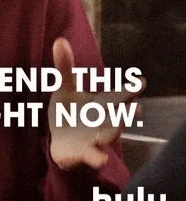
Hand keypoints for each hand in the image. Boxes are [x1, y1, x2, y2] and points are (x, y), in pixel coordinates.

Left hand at [48, 38, 145, 170]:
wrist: (61, 140)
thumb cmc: (69, 111)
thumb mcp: (65, 88)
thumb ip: (64, 67)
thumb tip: (59, 40)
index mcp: (100, 104)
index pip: (116, 95)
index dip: (128, 89)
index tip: (141, 82)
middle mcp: (102, 121)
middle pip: (116, 116)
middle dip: (125, 112)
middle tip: (135, 107)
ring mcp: (94, 138)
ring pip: (107, 136)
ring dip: (113, 131)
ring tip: (118, 126)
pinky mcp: (83, 153)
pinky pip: (91, 156)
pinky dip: (95, 157)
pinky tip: (100, 159)